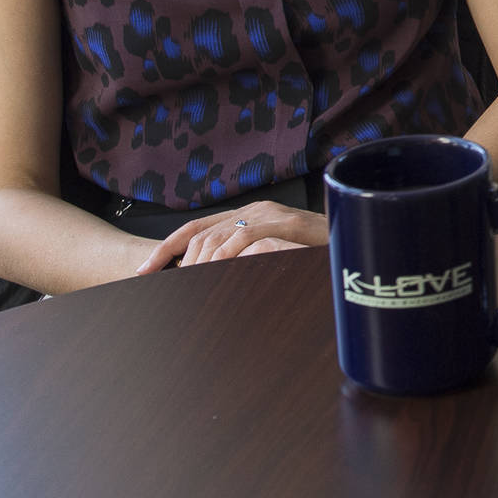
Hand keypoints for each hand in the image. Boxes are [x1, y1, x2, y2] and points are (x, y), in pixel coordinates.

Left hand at [136, 201, 328, 273]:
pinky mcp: (288, 222)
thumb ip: (245, 261)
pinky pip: (246, 236)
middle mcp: (255, 210)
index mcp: (247, 216)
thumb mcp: (271, 258)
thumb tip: (208, 281)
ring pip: (220, 235)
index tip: (144, 271)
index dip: (166, 249)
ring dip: (199, 263)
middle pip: (202, 234)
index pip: (196, 229)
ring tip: (191, 285)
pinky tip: (216, 271)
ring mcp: (271, 214)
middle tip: (167, 287)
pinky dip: (226, 255)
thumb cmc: (314, 255)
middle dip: (177, 261)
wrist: (353, 243)